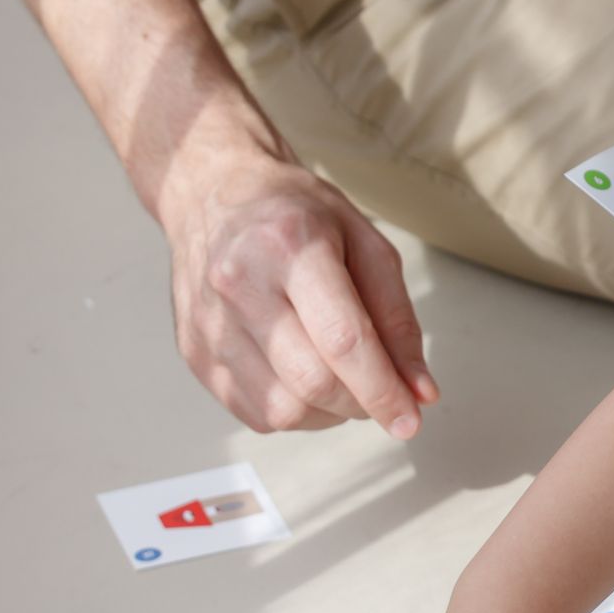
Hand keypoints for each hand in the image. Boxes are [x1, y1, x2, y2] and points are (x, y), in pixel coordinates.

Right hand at [159, 131, 437, 437]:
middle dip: (361, 403)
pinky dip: (293, 411)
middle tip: (380, 390)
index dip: (383, 390)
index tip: (410, 418)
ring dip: (328, 411)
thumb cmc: (294, 214)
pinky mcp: (194, 353)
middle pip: (312, 381)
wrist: (214, 194)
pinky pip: (255, 413)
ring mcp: (210, 324)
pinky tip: (302, 376)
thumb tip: (419, 391)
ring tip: (339, 376)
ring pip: (282, 409)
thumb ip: (396, 318)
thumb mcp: (364, 241)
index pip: (343, 339)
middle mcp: (241, 285)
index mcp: (290, 245)